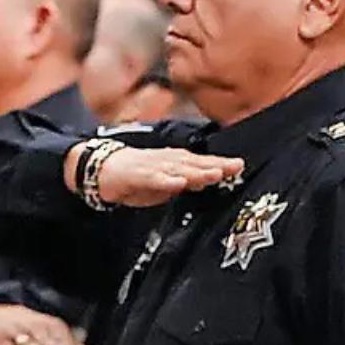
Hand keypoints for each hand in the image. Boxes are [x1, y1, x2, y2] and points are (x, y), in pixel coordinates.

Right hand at [70, 144, 244, 207]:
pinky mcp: (139, 176)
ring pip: (179, 169)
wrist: (103, 169)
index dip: (221, 164)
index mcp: (176, 162)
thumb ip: (186, 181)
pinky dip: (167, 180)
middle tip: (236, 166)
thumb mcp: (167, 182)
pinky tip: (179, 184)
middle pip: (196, 163)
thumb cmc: (137, 176)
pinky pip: (155, 179)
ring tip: (215, 174)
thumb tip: (207, 183)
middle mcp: (168, 161)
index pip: (202, 162)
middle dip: (216, 165)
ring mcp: (154, 167)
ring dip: (197, 171)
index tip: (240, 166)